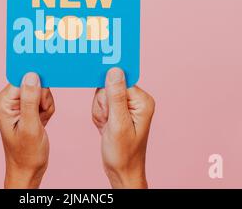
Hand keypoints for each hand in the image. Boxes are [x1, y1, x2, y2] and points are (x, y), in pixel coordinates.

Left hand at [0, 72, 54, 187]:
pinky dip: (47, 110)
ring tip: (41, 121)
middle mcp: (9, 99)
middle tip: (40, 115)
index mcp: (4, 101)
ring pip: (42, 90)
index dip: (36, 84)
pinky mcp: (28, 106)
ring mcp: (19, 103)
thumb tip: (32, 75)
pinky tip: (42, 121)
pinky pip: (44, 99)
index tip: (42, 97)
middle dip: (43, 98)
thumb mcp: (30, 126)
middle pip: (34, 82)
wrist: (29, 168)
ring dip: (46, 106)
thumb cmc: (26, 153)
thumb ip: (30, 100)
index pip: (22, 79)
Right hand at [92, 68, 154, 188]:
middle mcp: (137, 99)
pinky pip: (100, 103)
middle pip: (108, 86)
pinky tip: (104, 126)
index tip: (108, 109)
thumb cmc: (123, 153)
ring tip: (106, 126)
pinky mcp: (119, 109)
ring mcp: (127, 104)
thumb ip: (115, 96)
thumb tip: (114, 70)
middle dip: (102, 104)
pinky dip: (98, 115)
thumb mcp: (118, 124)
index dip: (107, 93)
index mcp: (142, 100)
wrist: (122, 171)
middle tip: (108, 121)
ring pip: (102, 94)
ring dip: (100, 111)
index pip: (119, 80)